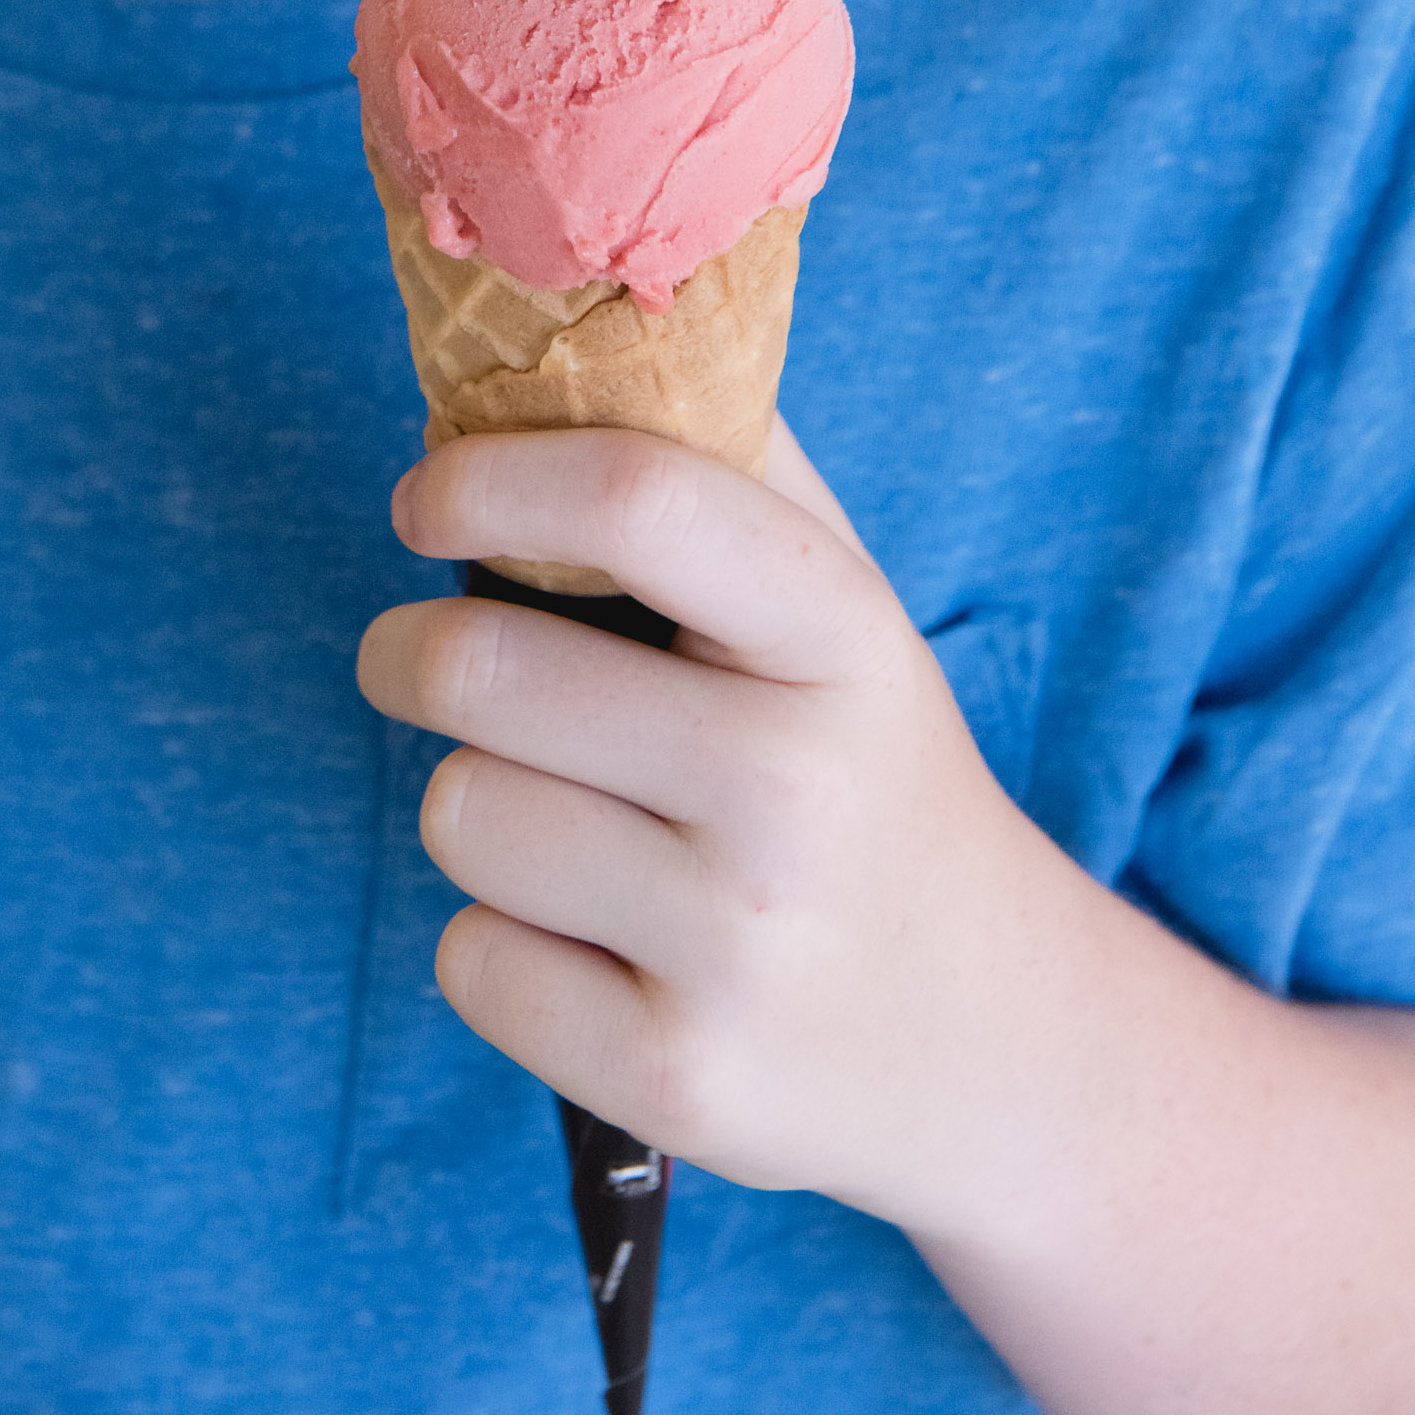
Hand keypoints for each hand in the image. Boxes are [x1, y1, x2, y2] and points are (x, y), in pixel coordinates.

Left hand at [356, 422, 1069, 1231]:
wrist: (998, 1042)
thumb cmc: (867, 775)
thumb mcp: (840, 608)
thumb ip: (720, 461)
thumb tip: (557, 329)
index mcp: (842, 638)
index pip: (638, 500)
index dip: (489, 478)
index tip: (423, 498)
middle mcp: (799, 792)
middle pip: (484, 665)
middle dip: (415, 653)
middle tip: (419, 660)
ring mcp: (741, 950)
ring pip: (460, 812)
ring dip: (473, 802)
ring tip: (561, 819)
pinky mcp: (681, 1085)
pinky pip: (470, 960)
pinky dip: (498, 942)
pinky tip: (592, 941)